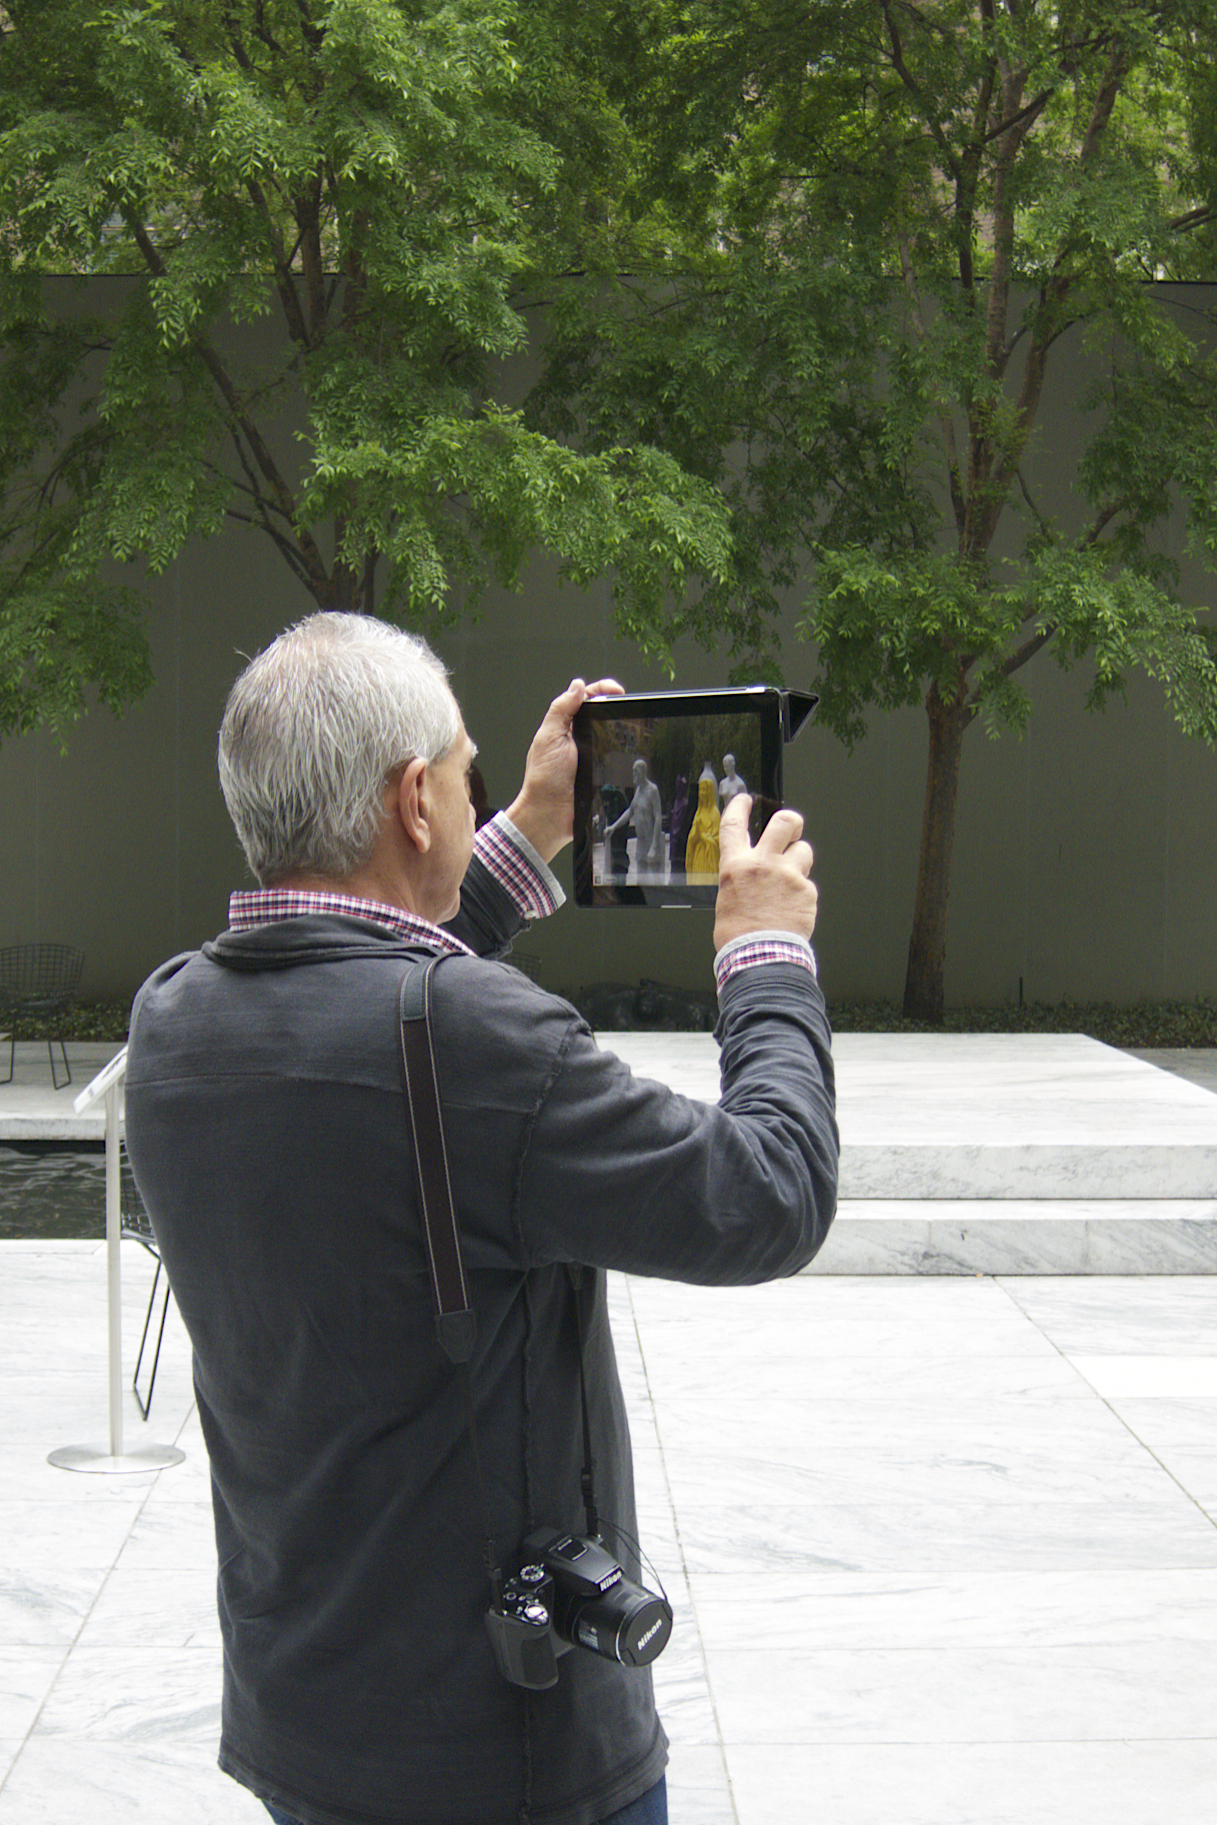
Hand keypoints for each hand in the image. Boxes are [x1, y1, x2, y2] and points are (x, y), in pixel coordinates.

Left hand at [505, 677, 623, 863]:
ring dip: (621, 731)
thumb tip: (576, 686)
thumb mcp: (549, 737)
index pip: (584, 699)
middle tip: (627, 707)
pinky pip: (617, 759)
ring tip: (630, 727)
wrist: (550, 815)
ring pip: (611, 736)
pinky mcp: (600, 774)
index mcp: (564, 727)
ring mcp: (590, 757)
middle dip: (615, 707)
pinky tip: (630, 750)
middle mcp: (577, 739)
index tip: (617, 691)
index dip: (601, 690)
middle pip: (601, 714)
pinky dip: (624, 754)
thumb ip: (561, 709)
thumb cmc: (544, 780)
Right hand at [713, 796, 817, 949]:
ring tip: (792, 882)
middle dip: (791, 821)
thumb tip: (749, 879)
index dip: (739, 807)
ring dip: (801, 861)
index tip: (744, 799)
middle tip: (792, 828)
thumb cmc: (739, 937)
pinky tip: (794, 911)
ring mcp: (787, 875)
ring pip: (804, 850)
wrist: (760, 956)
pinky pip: (808, 885)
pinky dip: (803, 895)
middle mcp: (763, 864)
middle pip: (784, 822)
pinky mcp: (806, 890)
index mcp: (736, 866)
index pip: (734, 825)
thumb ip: (741, 881)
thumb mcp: (728, 900)